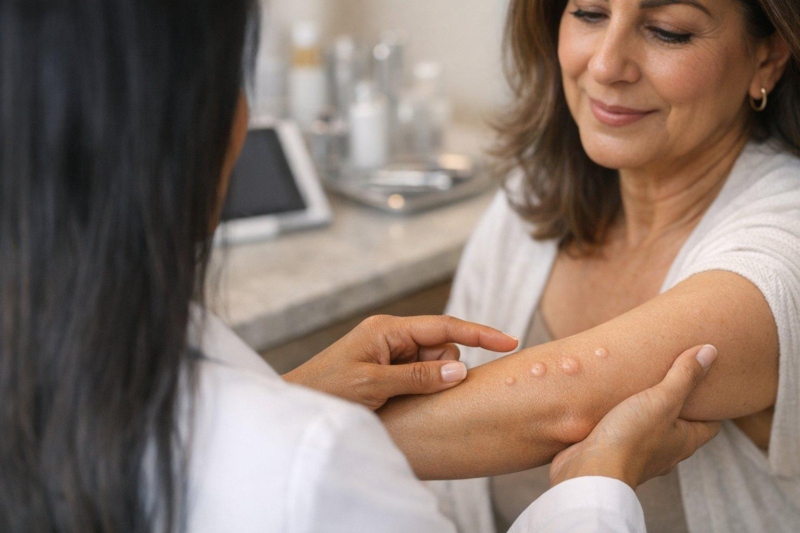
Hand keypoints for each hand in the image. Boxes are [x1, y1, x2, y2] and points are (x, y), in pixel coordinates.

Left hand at [283, 315, 517, 409]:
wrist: (297, 406)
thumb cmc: (325, 390)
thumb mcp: (372, 384)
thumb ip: (418, 377)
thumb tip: (460, 370)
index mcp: (388, 329)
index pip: (445, 327)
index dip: (479, 334)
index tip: (510, 341)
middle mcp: (392, 337)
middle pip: (442, 349)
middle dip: (441, 371)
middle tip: (411, 392)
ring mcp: (390, 355)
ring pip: (435, 367)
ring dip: (429, 384)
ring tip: (395, 400)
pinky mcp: (388, 372)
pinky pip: (421, 379)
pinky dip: (421, 390)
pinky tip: (400, 403)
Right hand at [549, 345, 721, 488]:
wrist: (589, 471)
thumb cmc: (630, 438)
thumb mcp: (662, 400)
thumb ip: (684, 376)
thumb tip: (711, 351)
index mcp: (685, 442)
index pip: (710, 425)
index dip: (711, 406)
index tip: (706, 386)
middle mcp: (665, 452)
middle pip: (679, 427)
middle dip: (676, 407)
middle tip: (670, 381)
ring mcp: (638, 455)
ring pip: (649, 431)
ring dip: (645, 413)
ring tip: (636, 388)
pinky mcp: (612, 454)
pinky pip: (622, 434)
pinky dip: (620, 421)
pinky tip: (608, 406)